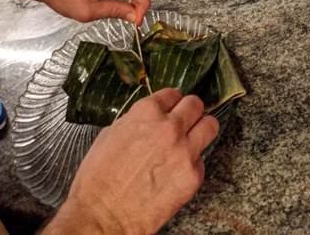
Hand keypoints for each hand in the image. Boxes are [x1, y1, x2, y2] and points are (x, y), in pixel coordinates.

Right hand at [43, 89, 218, 234]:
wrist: (102, 215)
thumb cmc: (99, 177)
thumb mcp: (111, 133)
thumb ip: (136, 120)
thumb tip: (151, 117)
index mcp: (147, 113)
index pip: (173, 93)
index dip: (171, 101)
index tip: (172, 106)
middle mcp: (170, 127)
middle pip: (196, 104)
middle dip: (190, 110)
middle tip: (186, 118)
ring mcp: (185, 151)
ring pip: (210, 125)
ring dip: (202, 128)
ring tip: (194, 136)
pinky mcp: (193, 176)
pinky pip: (202, 160)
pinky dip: (193, 162)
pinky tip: (178, 170)